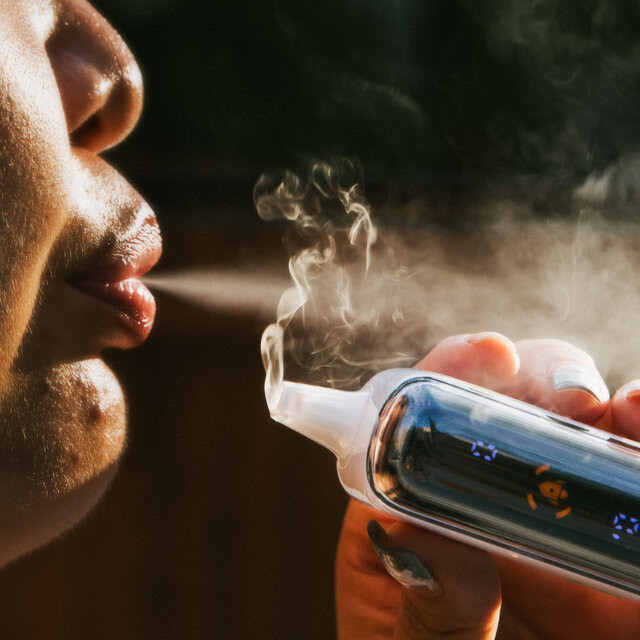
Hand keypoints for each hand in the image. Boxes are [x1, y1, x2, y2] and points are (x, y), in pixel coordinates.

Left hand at [335, 332, 639, 638]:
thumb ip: (424, 599)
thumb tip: (415, 528)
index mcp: (418, 506)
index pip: (426, 412)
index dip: (454, 369)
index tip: (490, 354)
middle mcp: (489, 500)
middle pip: (515, 407)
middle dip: (545, 380)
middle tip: (570, 395)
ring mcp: (558, 524)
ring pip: (589, 441)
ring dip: (617, 411)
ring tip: (630, 412)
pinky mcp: (617, 564)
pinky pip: (635, 497)